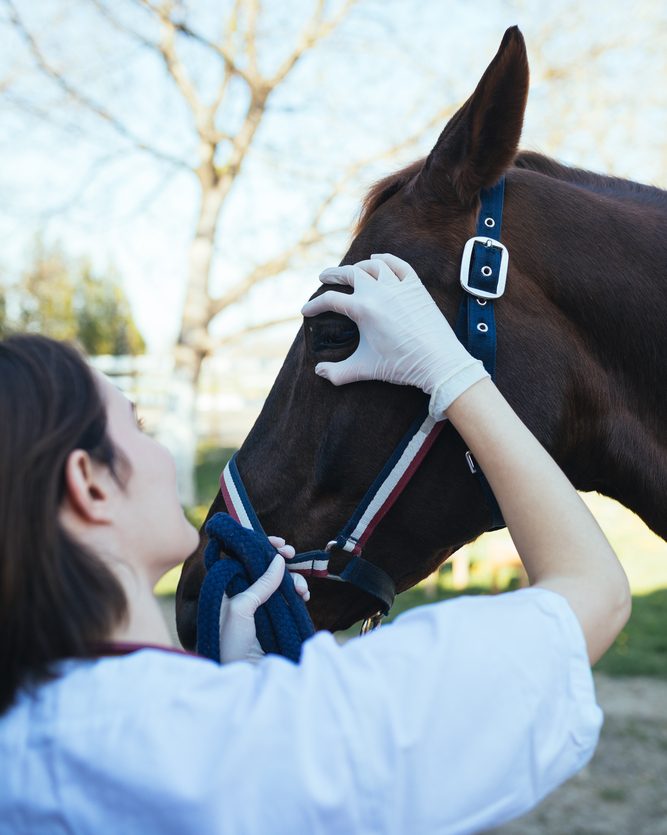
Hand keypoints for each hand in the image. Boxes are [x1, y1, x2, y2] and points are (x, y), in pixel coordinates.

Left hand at [218, 536, 309, 663]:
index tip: (278, 542)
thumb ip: (260, 583)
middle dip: (281, 559)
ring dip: (293, 578)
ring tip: (300, 589)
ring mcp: (261, 605)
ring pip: (280, 581)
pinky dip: (298, 593)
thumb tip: (278, 560)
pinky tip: (303, 596)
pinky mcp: (275, 617)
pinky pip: (289, 597)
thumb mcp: (241, 609)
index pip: (243, 557)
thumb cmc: (231, 643)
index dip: (260, 546)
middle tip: (292, 554)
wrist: (243, 676)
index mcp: (228, 587)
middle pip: (265, 566)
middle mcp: (244, 593)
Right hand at [300, 253, 487, 416]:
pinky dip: (386, 260)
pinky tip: (377, 260)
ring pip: (373, 266)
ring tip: (350, 271)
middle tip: (324, 277)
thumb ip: (338, 373)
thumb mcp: (364, 369)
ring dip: (358, 266)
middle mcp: (378, 292)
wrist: (438, 362)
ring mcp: (398, 286)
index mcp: (362, 309)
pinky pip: (398, 265)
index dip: (314, 306)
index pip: (330, 300)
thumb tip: (319, 372)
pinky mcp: (416, 287)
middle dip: (333, 274)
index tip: (306, 311)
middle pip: (349, 274)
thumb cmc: (400, 366)